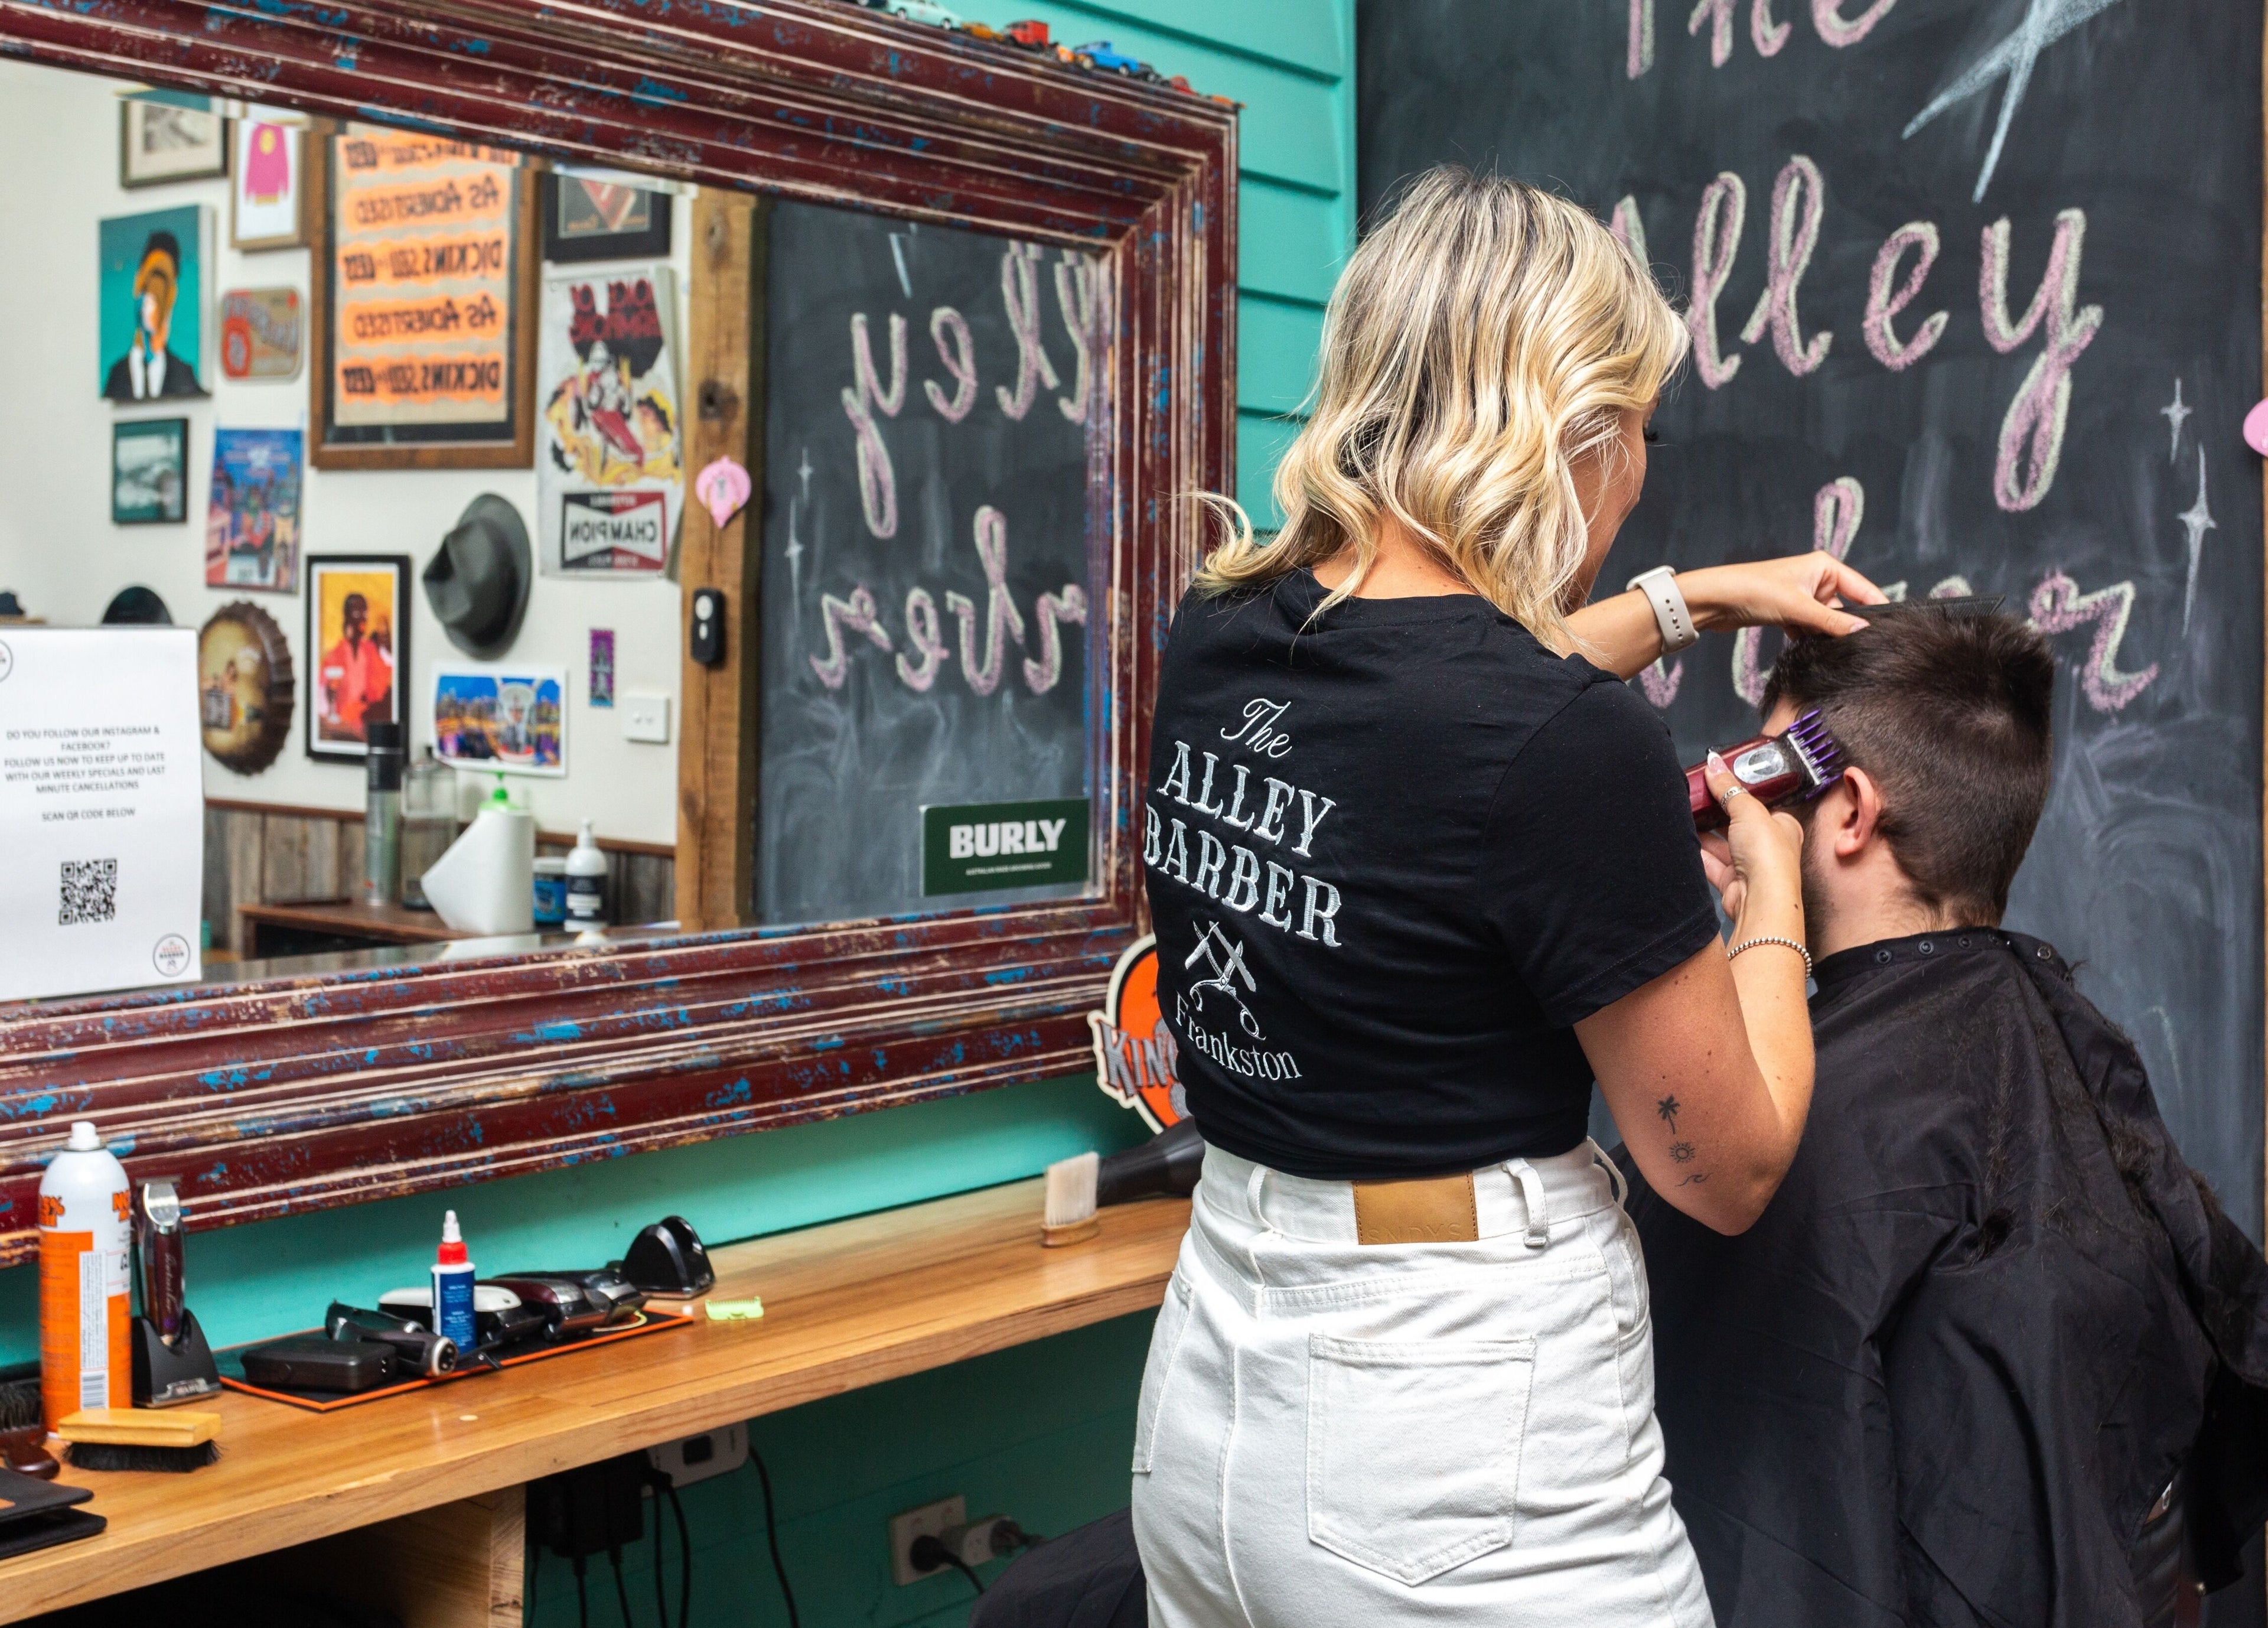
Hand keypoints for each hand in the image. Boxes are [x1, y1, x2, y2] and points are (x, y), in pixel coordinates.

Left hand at [1682, 553, 1887, 637]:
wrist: (1714, 600)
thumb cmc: (1755, 591)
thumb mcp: (1799, 607)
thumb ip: (1832, 621)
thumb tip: (1864, 631)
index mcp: (1825, 567)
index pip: (1862, 588)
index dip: (1877, 607)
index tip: (1894, 628)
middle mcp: (1816, 579)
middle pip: (1845, 607)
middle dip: (1848, 627)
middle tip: (1864, 648)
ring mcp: (1802, 597)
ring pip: (1825, 621)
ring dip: (1826, 636)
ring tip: (1837, 653)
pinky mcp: (1788, 612)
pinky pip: (1809, 629)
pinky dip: (1810, 640)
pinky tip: (1812, 653)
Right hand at [1699, 750, 1804, 928]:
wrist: (1760, 899)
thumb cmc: (1769, 856)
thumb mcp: (1748, 809)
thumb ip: (1728, 787)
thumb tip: (1714, 763)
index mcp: (1783, 826)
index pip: (1758, 803)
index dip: (1738, 791)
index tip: (1717, 780)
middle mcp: (1767, 847)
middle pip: (1736, 823)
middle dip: (1716, 812)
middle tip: (1695, 795)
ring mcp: (1749, 866)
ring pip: (1721, 844)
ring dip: (1704, 832)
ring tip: (1684, 813)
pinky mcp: (1731, 883)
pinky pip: (1710, 863)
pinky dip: (1697, 853)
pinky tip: (1684, 841)